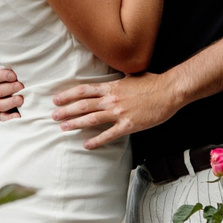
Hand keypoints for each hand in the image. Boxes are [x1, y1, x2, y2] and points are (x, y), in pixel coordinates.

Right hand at [0, 47, 22, 119]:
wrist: (1, 89)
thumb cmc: (1, 73)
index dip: (1, 76)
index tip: (13, 75)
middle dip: (9, 89)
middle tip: (21, 86)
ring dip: (10, 102)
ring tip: (21, 99)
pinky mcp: (0, 115)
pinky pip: (3, 118)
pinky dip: (10, 118)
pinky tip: (19, 116)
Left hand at [50, 73, 184, 148]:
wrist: (169, 91)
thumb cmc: (152, 82)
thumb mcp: (131, 76)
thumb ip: (118, 80)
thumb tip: (111, 79)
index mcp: (111, 86)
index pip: (84, 90)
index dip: (68, 95)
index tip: (56, 99)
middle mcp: (111, 99)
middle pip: (83, 105)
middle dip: (66, 111)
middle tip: (53, 116)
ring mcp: (119, 113)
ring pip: (91, 119)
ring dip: (75, 124)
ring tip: (62, 128)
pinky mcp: (128, 125)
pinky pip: (109, 135)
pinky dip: (96, 141)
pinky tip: (86, 145)